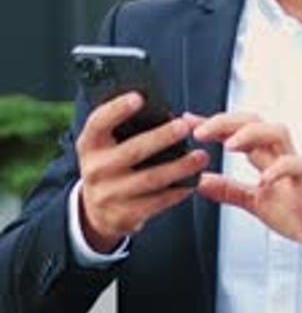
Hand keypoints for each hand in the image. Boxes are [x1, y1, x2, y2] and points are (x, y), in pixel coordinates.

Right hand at [76, 93, 208, 252]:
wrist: (95, 210)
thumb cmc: (109, 165)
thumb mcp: (104, 145)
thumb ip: (123, 129)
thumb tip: (161, 112)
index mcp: (89, 144)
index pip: (99, 122)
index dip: (117, 108)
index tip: (139, 97)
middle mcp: (95, 169)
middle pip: (133, 150)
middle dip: (162, 137)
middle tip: (184, 127)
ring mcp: (108, 194)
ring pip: (151, 178)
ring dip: (179, 167)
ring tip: (201, 157)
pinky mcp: (124, 215)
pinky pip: (157, 202)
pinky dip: (177, 191)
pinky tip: (192, 182)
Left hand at [185, 111, 301, 254]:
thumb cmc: (295, 211)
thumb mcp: (253, 202)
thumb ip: (229, 190)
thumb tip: (201, 181)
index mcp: (264, 156)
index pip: (236, 130)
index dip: (212, 124)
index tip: (188, 122)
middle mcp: (278, 153)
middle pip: (255, 121)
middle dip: (226, 122)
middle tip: (201, 131)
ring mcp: (293, 164)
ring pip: (276, 132)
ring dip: (251, 134)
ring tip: (229, 144)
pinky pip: (296, 165)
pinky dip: (279, 169)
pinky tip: (263, 178)